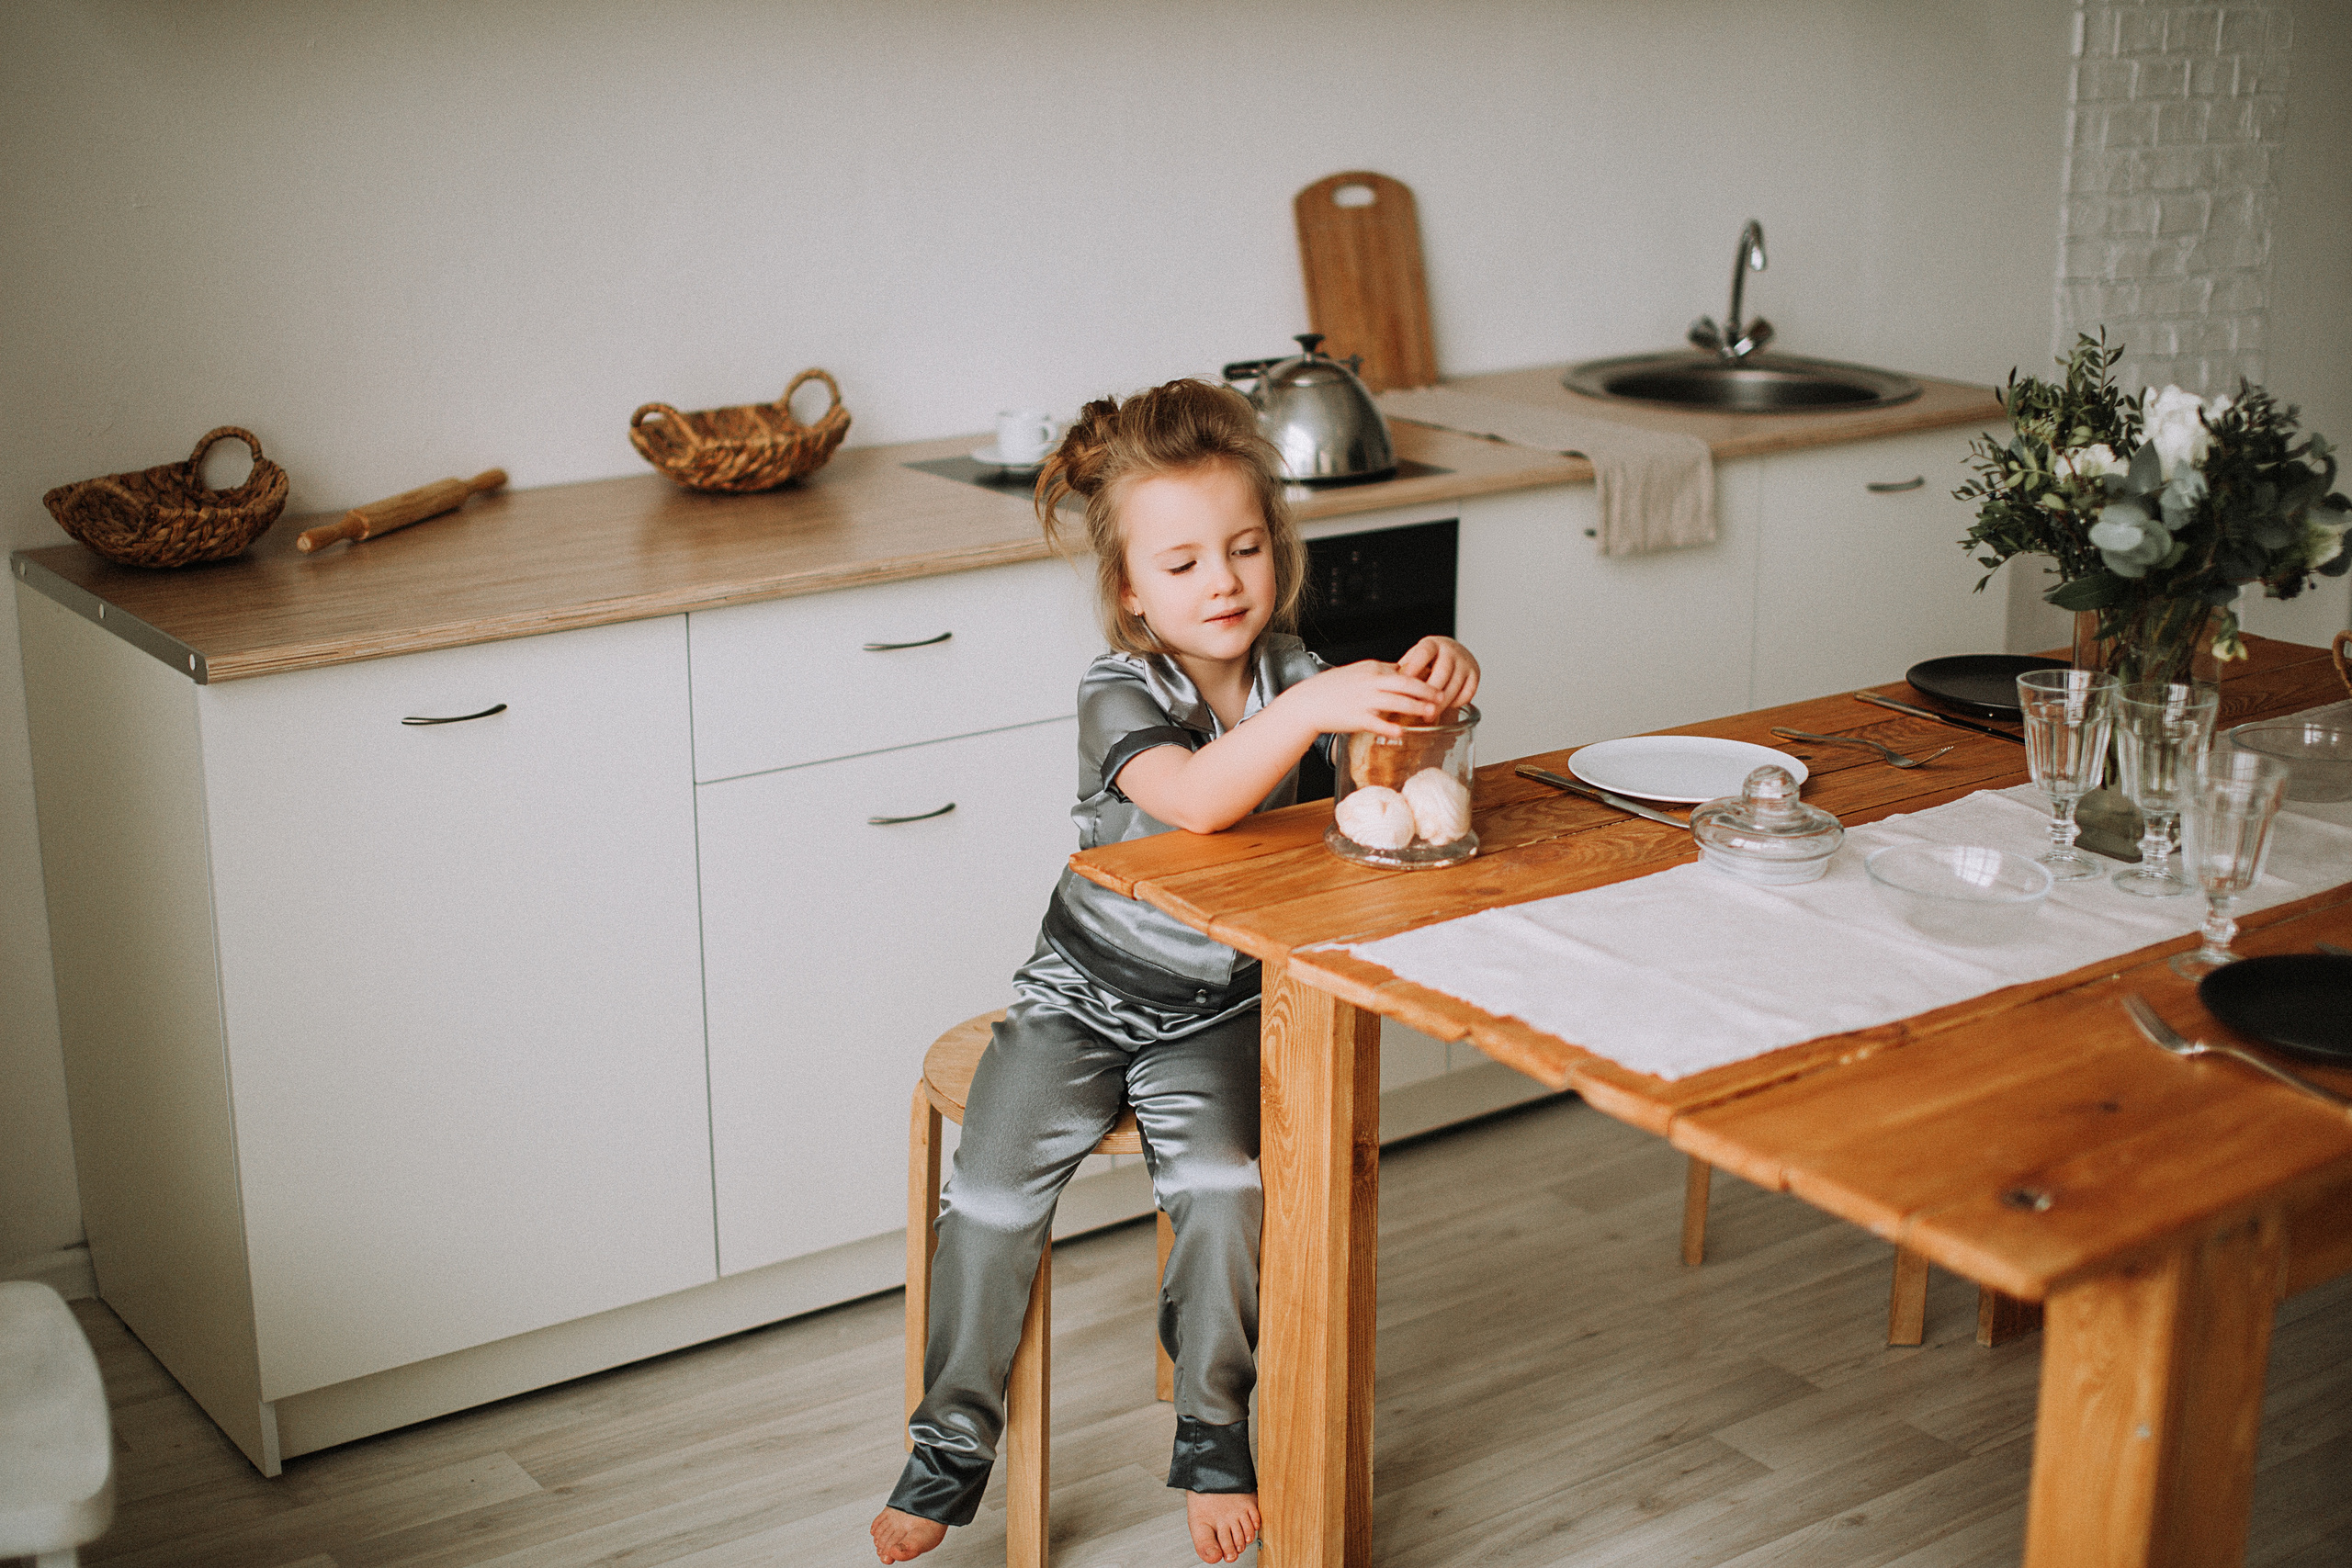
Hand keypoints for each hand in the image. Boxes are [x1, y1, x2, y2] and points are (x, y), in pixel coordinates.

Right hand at [1275, 659, 1446, 737]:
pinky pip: (1378, 723)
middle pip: (1407, 684)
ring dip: (1417, 708)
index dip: (1423, 678)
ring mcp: (1364, 700)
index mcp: (1372, 668)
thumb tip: (1399, 672)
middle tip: (1442, 698)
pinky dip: (1391, 728)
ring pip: (1397, 702)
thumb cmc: (1331, 688)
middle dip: (1428, 691)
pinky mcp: (1356, 718)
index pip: (1404, 671)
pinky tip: (1403, 733)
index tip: (1436, 684)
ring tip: (1431, 714)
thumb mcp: (1356, 672)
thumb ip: (1378, 673)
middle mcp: (1371, 682)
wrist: (1307, 702)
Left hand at [1396, 636, 1480, 713]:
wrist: (1452, 651)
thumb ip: (1404, 670)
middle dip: (1429, 694)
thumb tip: (1387, 688)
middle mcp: (1450, 650)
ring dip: (1441, 704)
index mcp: (1431, 644)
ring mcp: (1465, 662)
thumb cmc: (1427, 660)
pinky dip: (1457, 702)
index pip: (1424, 653)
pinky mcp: (1475, 674)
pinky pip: (1468, 692)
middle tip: (1418, 709)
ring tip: (1428, 716)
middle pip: (1441, 673)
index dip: (1414, 668)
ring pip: (1454, 685)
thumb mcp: (1414, 658)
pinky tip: (1446, 708)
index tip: (1404, 684)